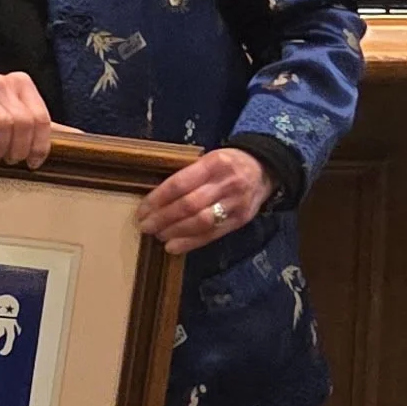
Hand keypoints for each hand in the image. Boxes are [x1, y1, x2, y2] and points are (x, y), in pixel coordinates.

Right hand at [0, 72, 56, 167]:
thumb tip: (82, 137)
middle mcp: (3, 82)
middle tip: (11, 160)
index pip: (41, 118)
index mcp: (23, 83)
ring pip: (2, 125)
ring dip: (0, 149)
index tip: (33, 163)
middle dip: (19, 149)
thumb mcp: (23, 115)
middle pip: (23, 122)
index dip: (40, 146)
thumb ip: (48, 127)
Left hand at [137, 147, 274, 253]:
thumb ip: (188, 175)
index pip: (180, 184)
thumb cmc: (227, 164)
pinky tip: (173, 246)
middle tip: (145, 226)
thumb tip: (155, 199)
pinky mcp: (241, 220)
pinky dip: (190, 242)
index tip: (142, 210)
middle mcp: (226, 183)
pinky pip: (212, 234)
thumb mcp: (209, 159)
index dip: (157, 199)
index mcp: (214, 163)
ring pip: (200, 222)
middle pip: (189, 205)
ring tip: (158, 235)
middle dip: (163, 218)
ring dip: (175, 231)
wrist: (264, 169)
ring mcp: (235, 203)